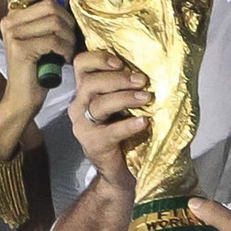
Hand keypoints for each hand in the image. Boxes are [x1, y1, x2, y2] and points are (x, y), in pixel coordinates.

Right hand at [0, 0, 75, 143]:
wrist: (23, 97)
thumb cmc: (38, 66)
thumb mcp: (44, 36)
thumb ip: (50, 15)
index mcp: (13, 15)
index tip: (59, 3)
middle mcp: (9, 21)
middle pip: (52, 6)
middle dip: (68, 23)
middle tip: (68, 41)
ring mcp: (13, 34)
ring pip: (56, 22)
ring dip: (68, 39)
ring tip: (65, 51)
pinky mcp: (20, 48)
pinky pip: (54, 40)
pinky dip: (65, 50)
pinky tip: (62, 60)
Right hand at [68, 51, 150, 189]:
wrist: (120, 171)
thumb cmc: (124, 131)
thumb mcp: (122, 104)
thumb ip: (125, 85)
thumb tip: (150, 65)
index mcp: (85, 90)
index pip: (81, 64)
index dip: (98, 58)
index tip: (120, 62)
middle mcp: (79, 106)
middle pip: (90, 83)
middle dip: (118, 79)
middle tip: (142, 81)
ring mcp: (83, 126)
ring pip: (98, 105)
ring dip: (124, 98)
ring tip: (146, 99)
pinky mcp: (92, 145)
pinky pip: (110, 132)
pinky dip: (128, 125)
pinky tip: (143, 122)